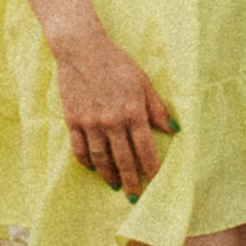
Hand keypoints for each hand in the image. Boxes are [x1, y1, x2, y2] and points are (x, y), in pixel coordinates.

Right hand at [51, 20, 173, 195]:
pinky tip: (93, 168)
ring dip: (109, 175)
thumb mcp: (143, 81)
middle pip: (124, 159)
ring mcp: (91, 122)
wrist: (82, 49)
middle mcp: (112, 121)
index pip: (145, 148)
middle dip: (131, 180)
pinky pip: (80, 150)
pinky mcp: (73, 120)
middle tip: (135, 196)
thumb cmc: (116, 63)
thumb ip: (156, 107)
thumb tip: (173, 129)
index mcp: (132, 110)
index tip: (156, 181)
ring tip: (116, 185)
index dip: (151, 167)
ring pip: (101, 159)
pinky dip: (86, 162)